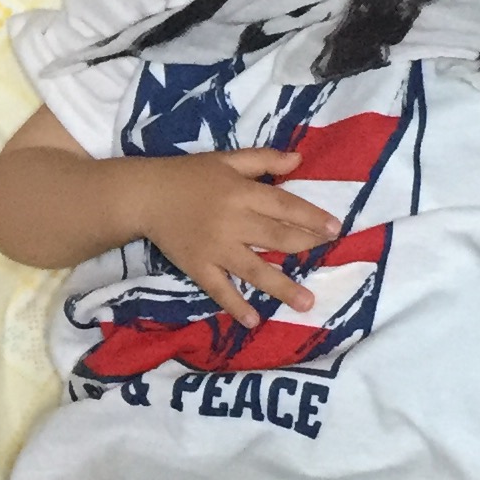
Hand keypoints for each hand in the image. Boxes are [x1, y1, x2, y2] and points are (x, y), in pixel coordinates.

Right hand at [132, 150, 339, 328]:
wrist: (144, 196)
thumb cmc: (188, 175)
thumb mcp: (226, 159)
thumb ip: (263, 160)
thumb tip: (300, 159)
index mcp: (241, 192)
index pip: (284, 206)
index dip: (311, 217)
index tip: (336, 229)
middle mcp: (233, 222)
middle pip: (276, 237)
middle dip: (306, 247)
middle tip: (330, 257)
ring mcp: (215, 248)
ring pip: (254, 269)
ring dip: (282, 287)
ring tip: (306, 303)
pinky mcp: (198, 267)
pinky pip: (219, 289)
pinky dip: (235, 305)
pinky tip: (253, 320)